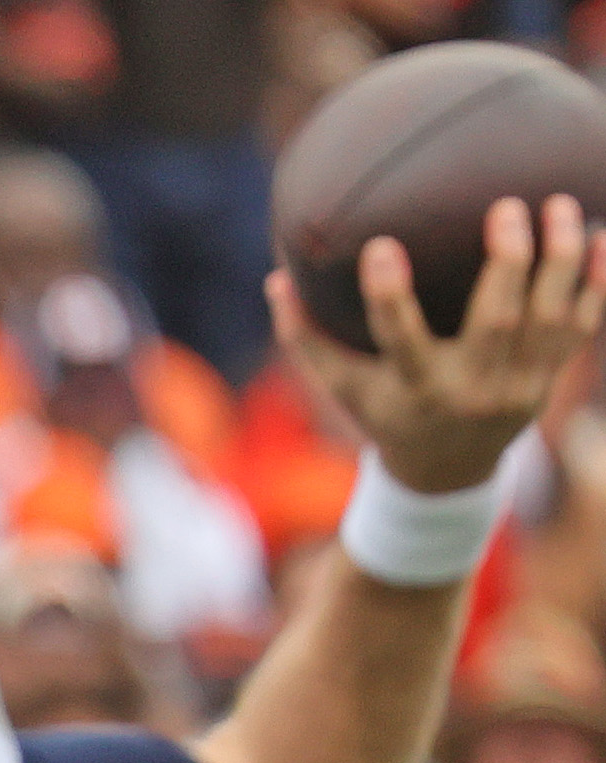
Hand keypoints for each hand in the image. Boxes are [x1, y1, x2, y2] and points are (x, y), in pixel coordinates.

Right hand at [273, 193, 603, 498]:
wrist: (446, 471)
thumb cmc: (387, 412)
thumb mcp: (344, 386)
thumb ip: (308, 337)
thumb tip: (274, 279)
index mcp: (417, 390)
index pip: (401, 341)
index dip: (390, 297)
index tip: (381, 246)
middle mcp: (472, 390)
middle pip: (500, 320)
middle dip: (508, 261)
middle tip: (508, 207)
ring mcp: (519, 386)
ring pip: (552, 316)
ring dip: (561, 258)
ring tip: (559, 205)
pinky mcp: (549, 377)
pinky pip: (584, 325)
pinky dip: (597, 282)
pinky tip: (603, 235)